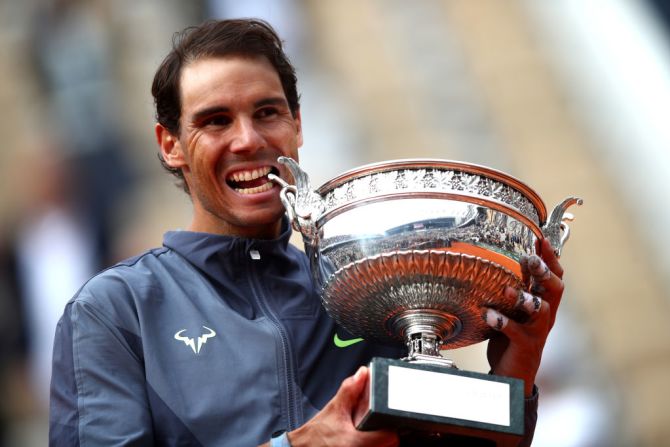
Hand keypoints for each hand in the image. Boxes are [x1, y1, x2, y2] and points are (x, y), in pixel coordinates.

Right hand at [287, 366, 398, 446]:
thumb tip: (362, 373)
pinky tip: (367, 438)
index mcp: (355, 442)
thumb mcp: (334, 408)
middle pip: (390, 445)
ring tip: (373, 432)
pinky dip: (374, 445)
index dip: (392, 427)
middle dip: (387, 434)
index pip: (390, 438)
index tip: (388, 420)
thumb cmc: (316, 433)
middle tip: (380, 424)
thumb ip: (349, 390)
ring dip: (381, 441)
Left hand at [483, 238, 563, 395]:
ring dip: (526, 298)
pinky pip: (516, 332)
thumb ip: (514, 288)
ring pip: (542, 311)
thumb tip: (504, 259)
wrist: (513, 373)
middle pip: (556, 289)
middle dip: (545, 272)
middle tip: (530, 259)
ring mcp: (537, 331)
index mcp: (544, 302)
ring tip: (508, 289)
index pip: (555, 276)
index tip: (541, 238)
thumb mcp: (514, 309)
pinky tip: (489, 315)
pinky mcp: (525, 345)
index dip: (551, 257)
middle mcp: (545, 315)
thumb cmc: (512, 335)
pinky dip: (502, 322)